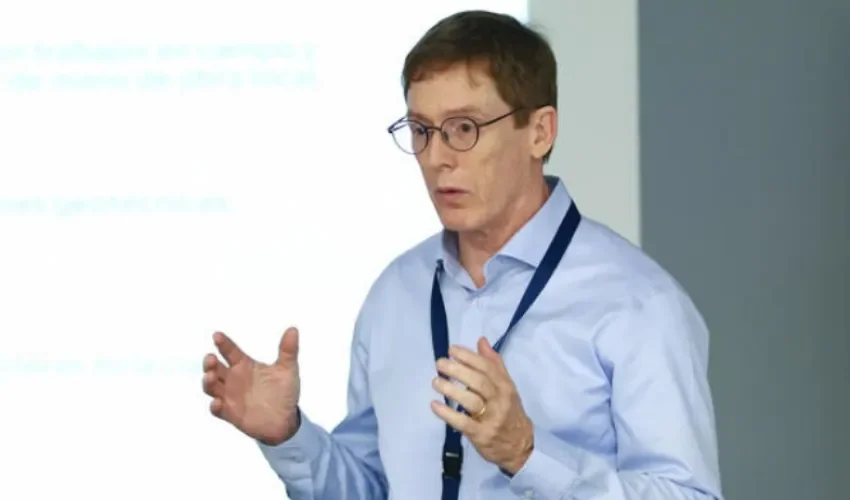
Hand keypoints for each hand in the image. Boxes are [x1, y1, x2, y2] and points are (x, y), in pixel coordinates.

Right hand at [202, 327, 300, 444]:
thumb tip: (293, 329)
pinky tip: (218, 403)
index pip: (231, 351)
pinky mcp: (230, 413)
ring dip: (208, 382)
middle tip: (210, 358)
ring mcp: (230, 396)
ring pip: (212, 387)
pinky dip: (215, 406)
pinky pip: (218, 410)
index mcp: (244, 366)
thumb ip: (288, 350)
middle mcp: (233, 379)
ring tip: (211, 377)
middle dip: (210, 363)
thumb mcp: (287, 370)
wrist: (286, 420)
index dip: (224, 344)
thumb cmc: (284, 392)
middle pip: (215, 368)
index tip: (217, 336)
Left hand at [430, 337, 533, 474]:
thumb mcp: (506, 387)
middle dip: (458, 370)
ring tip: (436, 381)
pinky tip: (435, 405)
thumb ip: (494, 364)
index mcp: (505, 386)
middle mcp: (500, 400)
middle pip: (479, 382)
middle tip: (440, 363)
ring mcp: (491, 419)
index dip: (469, 356)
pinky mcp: (482, 435)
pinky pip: (463, 423)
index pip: (487, 367)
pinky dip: (448, 414)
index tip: (452, 350)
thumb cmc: (509, 412)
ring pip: (471, 401)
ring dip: (451, 390)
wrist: (520, 446)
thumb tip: (481, 340)